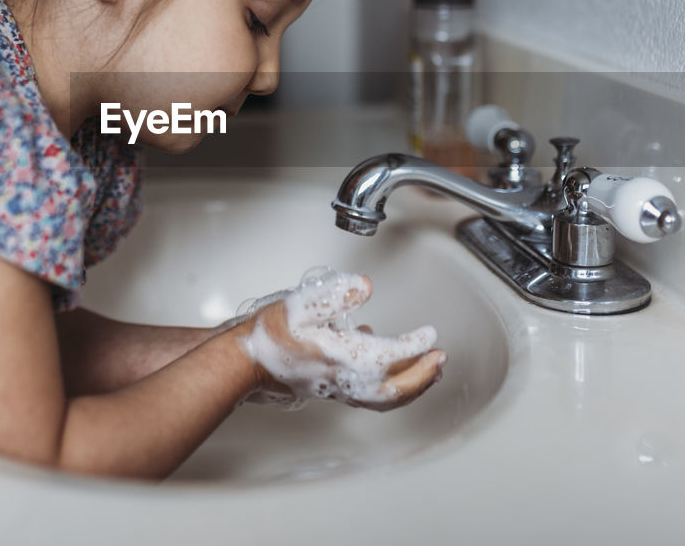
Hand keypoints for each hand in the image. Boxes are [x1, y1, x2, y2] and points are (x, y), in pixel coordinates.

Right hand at [234, 271, 446, 410]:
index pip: (392, 354)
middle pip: (396, 388)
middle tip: (441, 359)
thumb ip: (335, 294)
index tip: (430, 333)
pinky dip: (389, 387)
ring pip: (385, 398)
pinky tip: (382, 363)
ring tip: (427, 372)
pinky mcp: (328, 389)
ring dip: (412, 386)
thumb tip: (365, 286)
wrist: (243, 362)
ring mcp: (337, 388)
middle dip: (424, 375)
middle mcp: (345, 379)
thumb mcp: (300, 304)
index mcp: (344, 357)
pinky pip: (369, 397)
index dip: (416, 344)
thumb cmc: (267, 335)